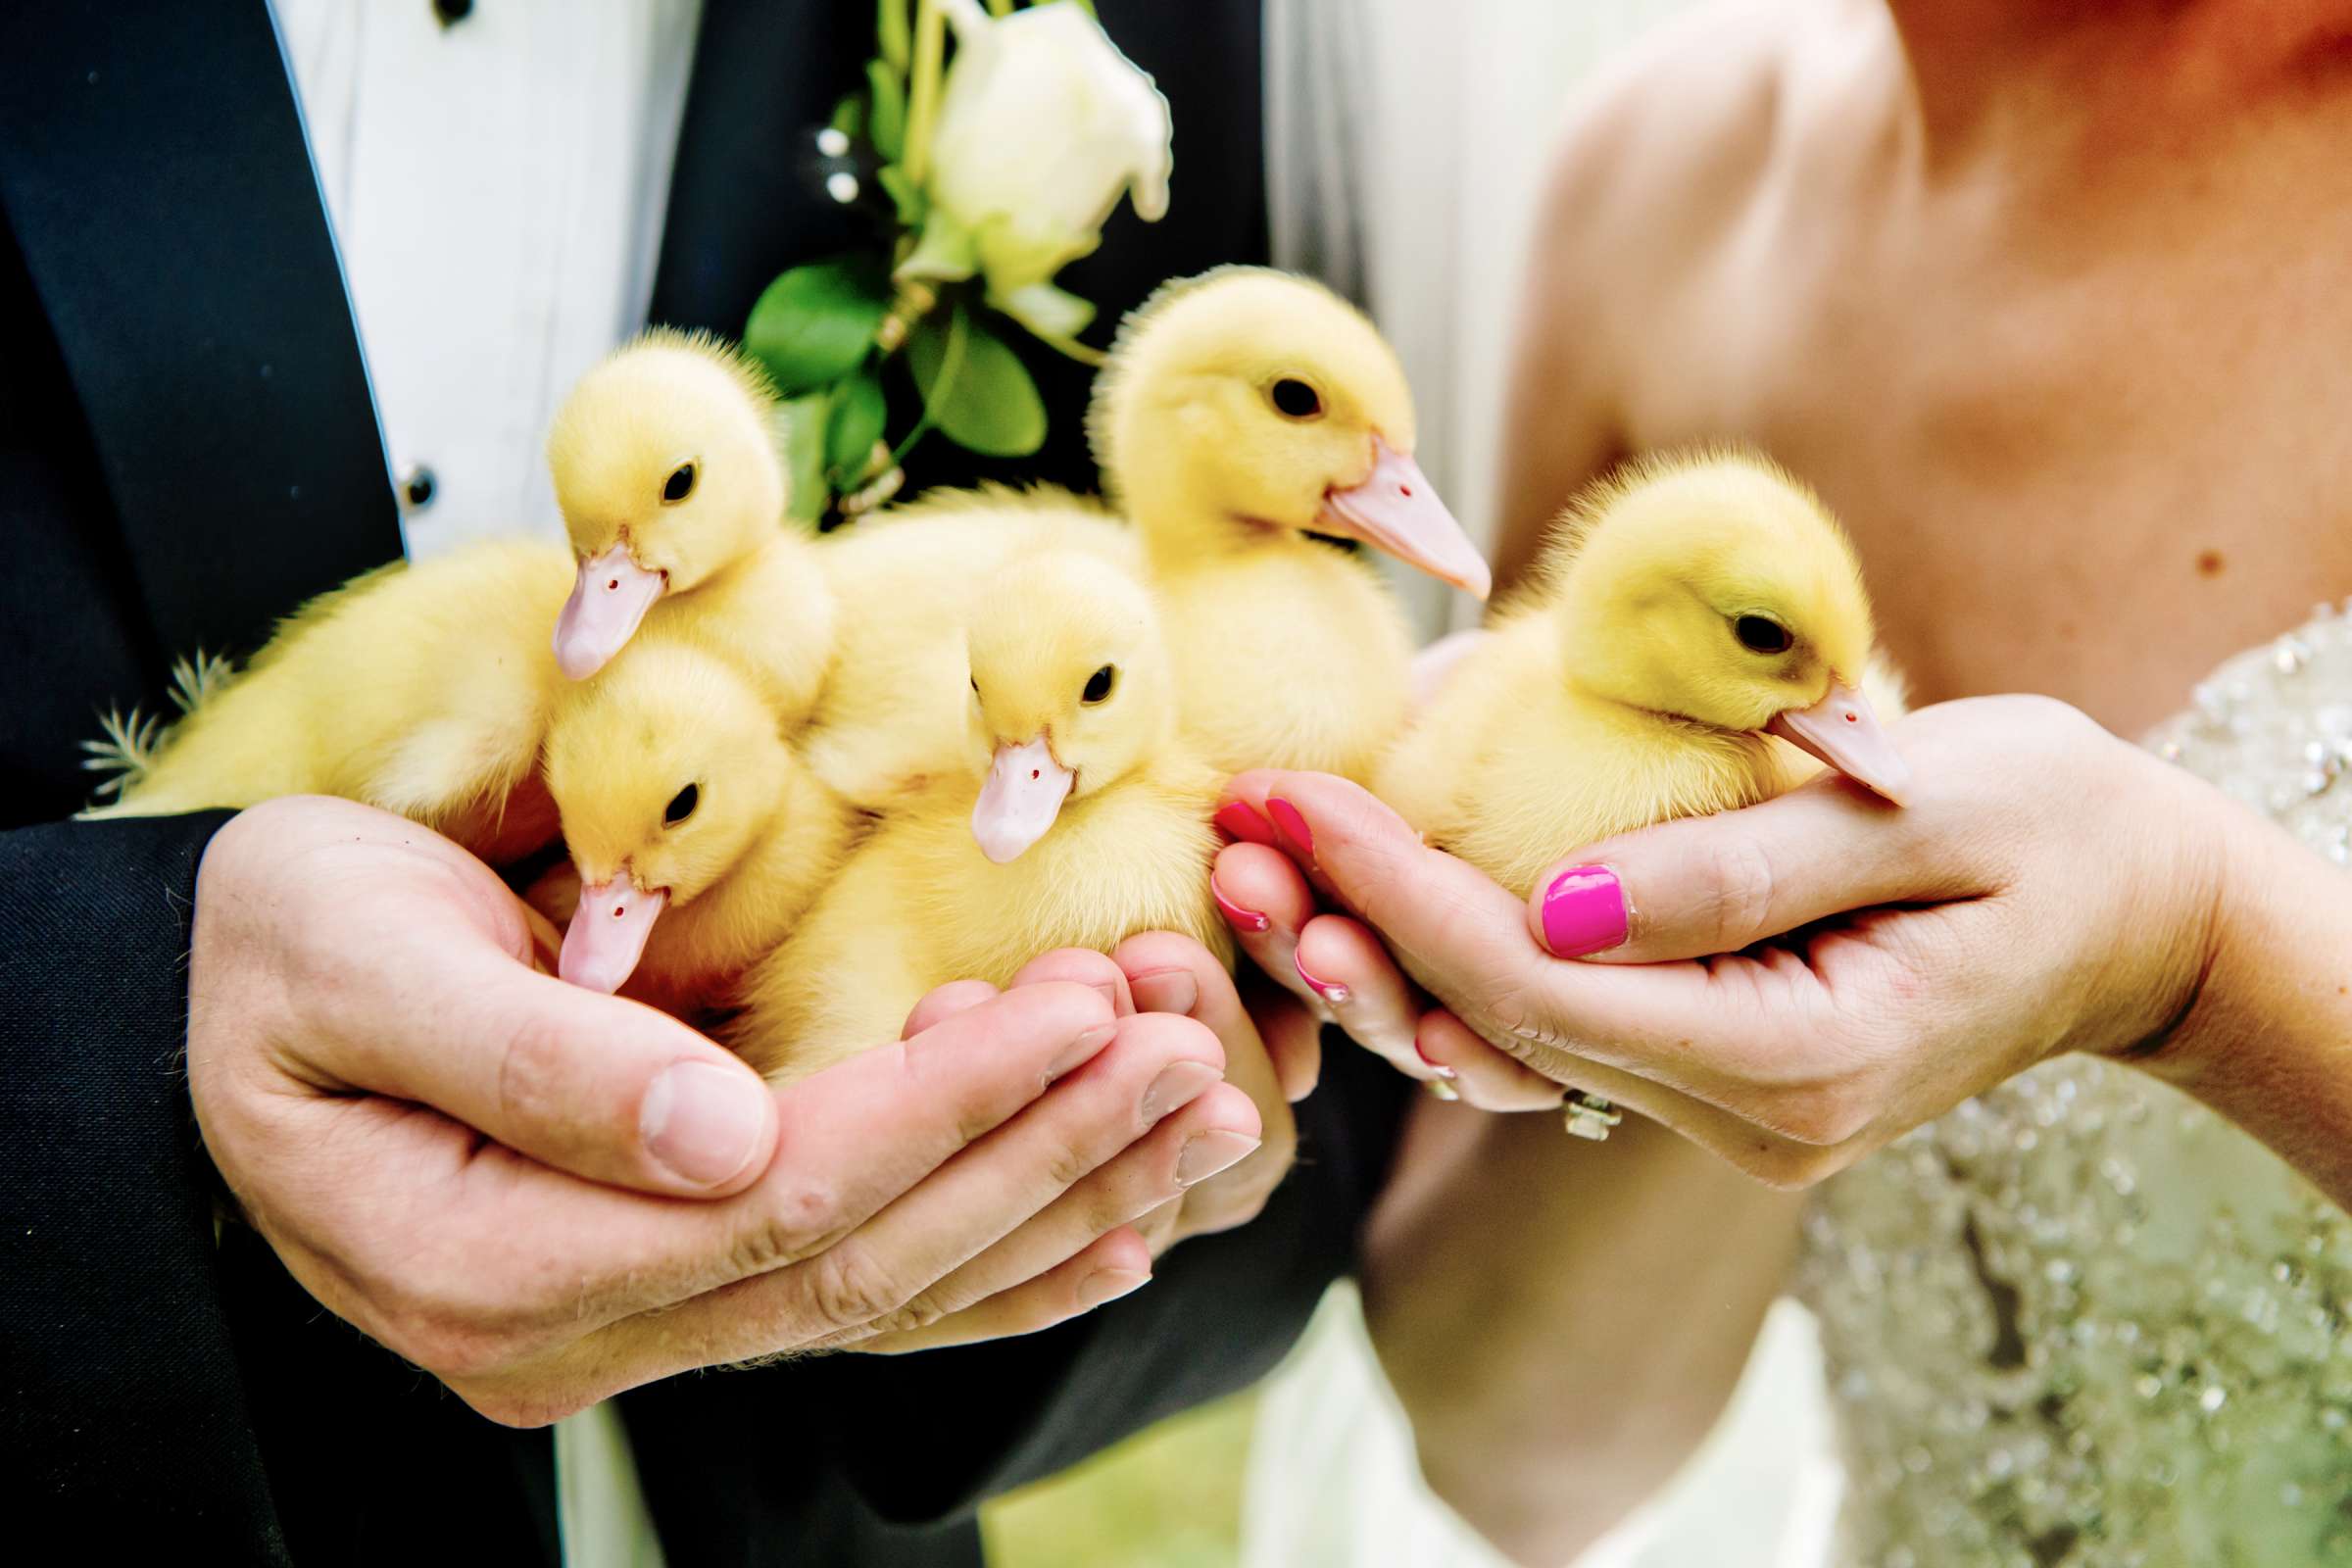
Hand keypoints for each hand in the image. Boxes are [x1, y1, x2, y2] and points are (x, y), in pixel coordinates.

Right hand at [190, 796, 1262, 1421]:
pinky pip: (858, 1300)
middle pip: (859, 1262)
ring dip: (1055, 1205)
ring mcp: (629, 1333)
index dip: (941, 1109)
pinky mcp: (670, 1291)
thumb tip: (717, 1132)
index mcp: (493, 1265)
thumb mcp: (351, 962)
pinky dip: (996, 1272)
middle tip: (1189, 1059)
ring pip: (884, 1293)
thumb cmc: (276, 952)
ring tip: (1198, 1119)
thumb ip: (525, 1055)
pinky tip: (1109, 1235)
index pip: (775, 1202)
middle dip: (1040, 1157)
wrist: (231, 991)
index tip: (1077, 1012)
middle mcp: (575, 1336)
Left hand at [1212, 696, 2245, 1185]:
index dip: (1399, 891)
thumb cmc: (2048, 827)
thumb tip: (1546, 901)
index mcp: (1790, 1066)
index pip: (1535, 987)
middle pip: (1488, 1038)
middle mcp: (1737, 1117)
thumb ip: (1734, 868)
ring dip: (1371, 958)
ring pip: (1498, 1048)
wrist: (2136, 906)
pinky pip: (1546, 1029)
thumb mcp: (1918, 814)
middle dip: (1345, 935)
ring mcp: (1718, 1109)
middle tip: (1227, 838)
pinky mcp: (1704, 1070)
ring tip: (1256, 866)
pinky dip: (1447, 962)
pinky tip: (1360, 893)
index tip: (1295, 790)